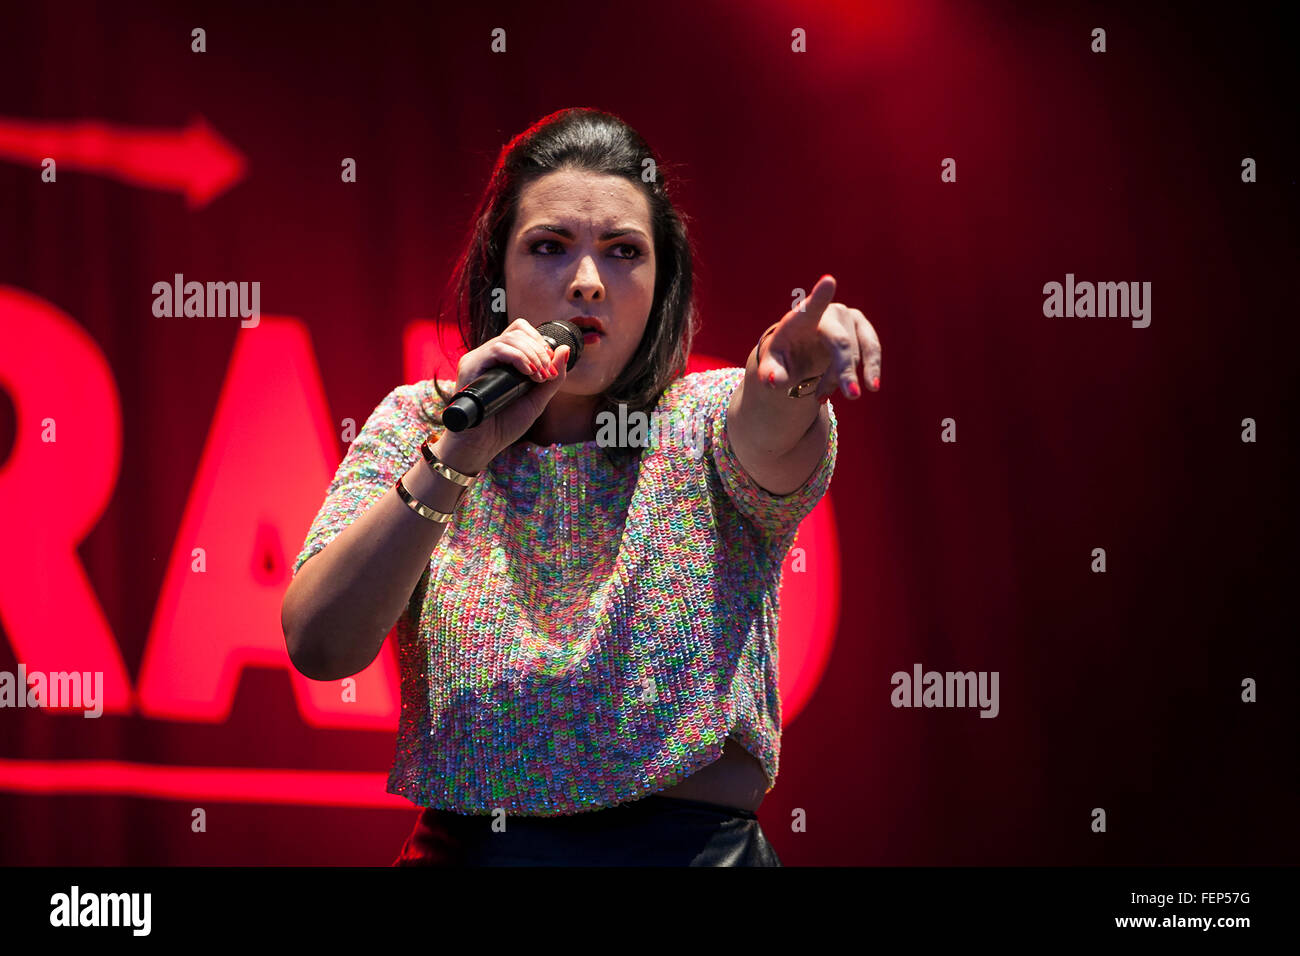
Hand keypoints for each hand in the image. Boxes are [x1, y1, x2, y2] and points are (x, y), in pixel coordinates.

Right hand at [436, 317, 570, 466]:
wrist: (483, 444)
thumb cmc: (505, 425)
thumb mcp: (537, 399)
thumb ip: (554, 376)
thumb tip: (565, 349)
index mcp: (503, 360)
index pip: (521, 331)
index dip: (540, 342)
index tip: (550, 366)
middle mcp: (490, 356)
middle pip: (518, 332)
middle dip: (540, 351)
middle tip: (546, 375)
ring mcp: (479, 359)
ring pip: (510, 339)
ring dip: (532, 355)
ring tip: (538, 377)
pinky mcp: (470, 366)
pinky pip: (497, 349)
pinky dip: (517, 357)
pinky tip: (527, 373)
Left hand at [757, 275, 881, 400]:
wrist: (798, 352)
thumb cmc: (782, 358)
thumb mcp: (772, 368)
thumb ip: (770, 374)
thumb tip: (774, 382)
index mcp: (801, 318)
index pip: (810, 307)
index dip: (820, 295)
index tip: (828, 281)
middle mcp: (828, 312)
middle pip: (841, 343)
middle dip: (846, 370)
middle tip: (852, 396)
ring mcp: (848, 317)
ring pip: (856, 351)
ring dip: (849, 376)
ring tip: (837, 396)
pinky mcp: (862, 327)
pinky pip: (871, 350)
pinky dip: (867, 371)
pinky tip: (854, 389)